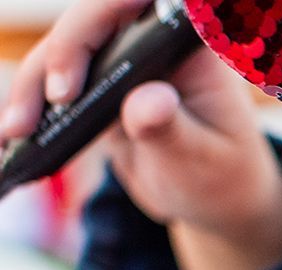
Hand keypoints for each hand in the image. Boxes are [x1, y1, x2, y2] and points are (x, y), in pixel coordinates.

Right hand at [1, 0, 281, 269]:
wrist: (213, 197)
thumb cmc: (220, 175)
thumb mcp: (201, 159)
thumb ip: (171, 129)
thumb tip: (146, 101)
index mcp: (189, 47)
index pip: (138, 5)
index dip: (94, 25)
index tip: (69, 85)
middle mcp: (151, 41)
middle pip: (87, 26)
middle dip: (52, 64)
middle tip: (33, 117)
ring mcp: (119, 59)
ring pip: (58, 55)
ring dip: (29, 91)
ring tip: (12, 135)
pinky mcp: (94, 82)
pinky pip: (51, 84)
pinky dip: (28, 108)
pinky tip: (8, 139)